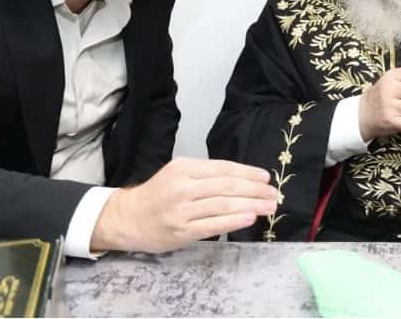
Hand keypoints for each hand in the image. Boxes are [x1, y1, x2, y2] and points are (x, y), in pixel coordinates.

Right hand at [91, 157, 277, 252]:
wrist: (128, 218)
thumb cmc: (158, 194)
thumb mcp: (177, 173)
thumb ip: (205, 174)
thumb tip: (242, 179)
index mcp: (184, 168)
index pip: (222, 169)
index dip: (247, 173)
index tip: (265, 177)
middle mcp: (183, 188)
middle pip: (226, 186)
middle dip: (254, 190)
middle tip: (273, 194)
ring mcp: (182, 211)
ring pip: (222, 205)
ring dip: (250, 205)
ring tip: (268, 207)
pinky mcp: (181, 231)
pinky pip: (213, 225)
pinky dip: (233, 221)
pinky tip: (249, 218)